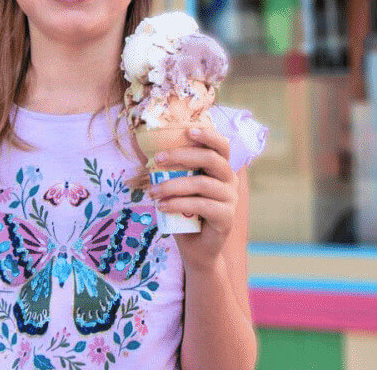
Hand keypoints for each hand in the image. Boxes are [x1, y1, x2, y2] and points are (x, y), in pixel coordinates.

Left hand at [148, 125, 236, 271]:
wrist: (194, 247)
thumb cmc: (183, 212)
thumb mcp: (176, 187)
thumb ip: (170, 169)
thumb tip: (145, 150)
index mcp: (219, 168)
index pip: (221, 145)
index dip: (208, 135)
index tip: (188, 130)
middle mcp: (229, 180)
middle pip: (211, 159)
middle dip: (181, 155)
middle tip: (156, 160)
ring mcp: (231, 199)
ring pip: (202, 183)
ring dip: (172, 185)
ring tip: (152, 192)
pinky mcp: (226, 217)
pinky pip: (202, 205)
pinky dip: (178, 203)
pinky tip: (162, 206)